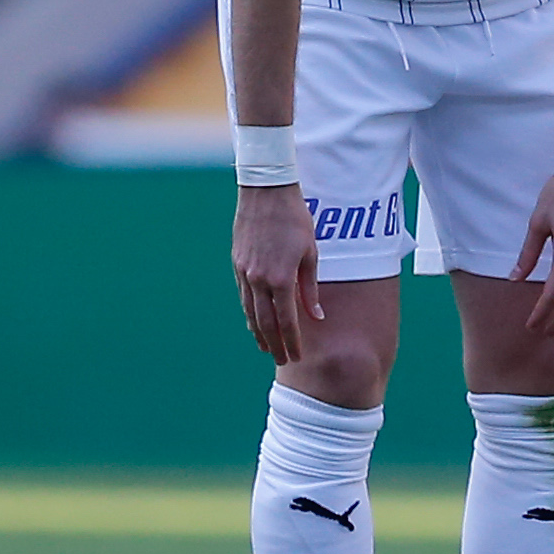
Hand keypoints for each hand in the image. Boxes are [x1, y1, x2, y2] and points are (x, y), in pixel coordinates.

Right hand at [232, 185, 325, 364]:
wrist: (266, 192)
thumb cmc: (295, 220)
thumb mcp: (310, 253)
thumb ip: (310, 288)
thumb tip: (316, 316)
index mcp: (281, 279)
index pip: (287, 321)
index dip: (292, 341)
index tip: (298, 356)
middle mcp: (259, 280)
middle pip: (265, 323)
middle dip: (275, 345)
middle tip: (283, 361)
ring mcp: (244, 273)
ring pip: (250, 312)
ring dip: (259, 333)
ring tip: (268, 348)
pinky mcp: (237, 265)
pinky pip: (243, 297)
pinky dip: (250, 314)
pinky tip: (255, 322)